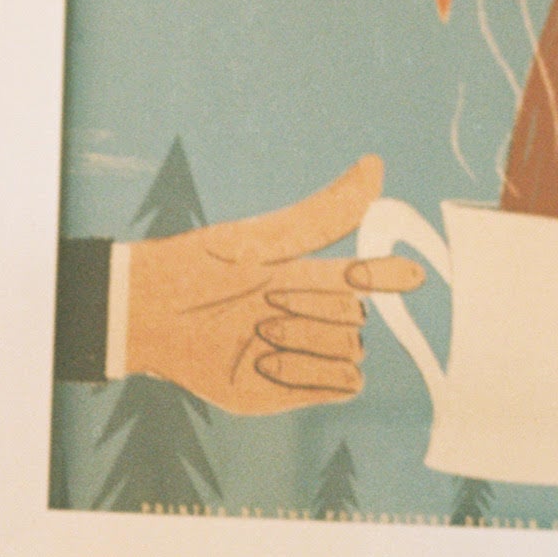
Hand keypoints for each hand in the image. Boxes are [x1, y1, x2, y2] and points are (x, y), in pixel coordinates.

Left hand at [118, 157, 419, 415]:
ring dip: (309, 341)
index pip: (369, 276)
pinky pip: (343, 387)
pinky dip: (311, 374)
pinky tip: (265, 362)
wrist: (152, 319)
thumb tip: (375, 165)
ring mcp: (307, 355)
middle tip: (266, 304)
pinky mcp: (296, 391)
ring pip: (352, 352)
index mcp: (310, 278)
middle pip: (357, 317)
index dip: (388, 275)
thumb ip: (324, 213)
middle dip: (315, 308)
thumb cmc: (200, 270)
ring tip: (259, 333)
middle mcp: (312, 317)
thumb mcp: (264, 239)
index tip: (405, 275)